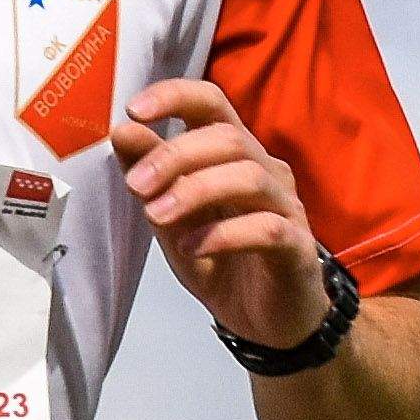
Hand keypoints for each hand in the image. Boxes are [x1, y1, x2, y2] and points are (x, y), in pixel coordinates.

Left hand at [110, 77, 328, 350]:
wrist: (265, 323)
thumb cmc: (219, 260)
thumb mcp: (170, 219)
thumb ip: (150, 178)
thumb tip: (121, 131)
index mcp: (234, 155)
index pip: (212, 103)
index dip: (176, 97)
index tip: (134, 110)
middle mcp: (265, 170)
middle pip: (227, 137)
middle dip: (176, 156)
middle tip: (136, 186)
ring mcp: (286, 207)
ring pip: (250, 176)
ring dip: (196, 191)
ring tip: (156, 216)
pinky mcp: (297, 247)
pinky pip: (268, 228)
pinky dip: (224, 234)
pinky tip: (192, 247)